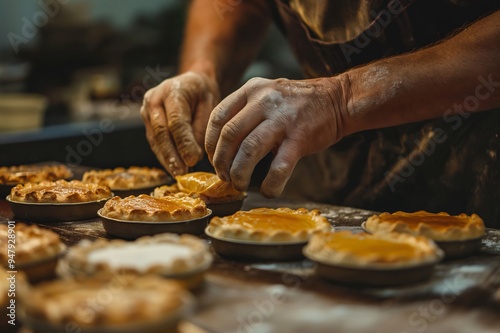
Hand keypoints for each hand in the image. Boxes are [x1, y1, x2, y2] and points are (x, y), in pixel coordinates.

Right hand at [141, 71, 219, 175]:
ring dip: (166, 159)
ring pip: (155, 139)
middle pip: (161, 132)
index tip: (193, 160)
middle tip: (182, 172)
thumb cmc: (203, 94)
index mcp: (172, 91)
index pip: (176, 121)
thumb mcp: (210, 105)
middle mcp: (154, 99)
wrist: (191, 84)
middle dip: (171, 155)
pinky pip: (154, 142)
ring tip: (178, 173)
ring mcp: (147, 111)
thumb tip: (193, 155)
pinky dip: (164, 156)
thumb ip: (201, 128)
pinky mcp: (147, 122)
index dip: (184, 143)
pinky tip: (173, 168)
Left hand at [205, 76, 348, 196]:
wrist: (337, 100)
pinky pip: (279, 167)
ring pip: (248, 151)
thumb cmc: (298, 104)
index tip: (213, 159)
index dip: (210, 143)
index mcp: (252, 90)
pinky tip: (267, 190)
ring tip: (239, 185)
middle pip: (229, 136)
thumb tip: (222, 146)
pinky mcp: (300, 139)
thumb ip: (245, 111)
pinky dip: (270, 184)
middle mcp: (264, 101)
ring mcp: (282, 120)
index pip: (218, 117)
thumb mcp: (267, 94)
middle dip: (221, 162)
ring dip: (239, 173)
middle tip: (224, 176)